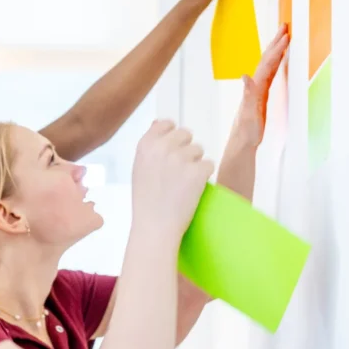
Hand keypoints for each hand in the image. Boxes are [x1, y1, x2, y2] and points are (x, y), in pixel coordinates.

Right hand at [132, 120, 214, 240]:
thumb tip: (160, 122)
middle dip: (186, 150)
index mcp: (145, 144)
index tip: (171, 154)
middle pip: (186, 134)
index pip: (167, 124)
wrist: (155, 227)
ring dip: (195, 164)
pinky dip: (204, 177)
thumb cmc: (147, 200)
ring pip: (199, 150)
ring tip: (182, 184)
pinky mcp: (197, 171)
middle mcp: (162, 147)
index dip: (173, 138)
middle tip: (178, 173)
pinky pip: (208, 164)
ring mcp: (180, 158)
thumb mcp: (140, 168)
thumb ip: (151, 145)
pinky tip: (191, 190)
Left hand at [233, 24, 290, 146]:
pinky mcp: (262, 96)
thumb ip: (247, 95)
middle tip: (284, 26)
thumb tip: (245, 76)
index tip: (286, 36)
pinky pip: (270, 74)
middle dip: (275, 43)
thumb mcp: (247, 114)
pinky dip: (276, 64)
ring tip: (283, 37)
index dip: (277, 50)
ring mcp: (258, 90)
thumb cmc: (246, 131)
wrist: (242, 143)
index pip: (267, 64)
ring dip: (276, 50)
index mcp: (255, 88)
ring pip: (269, 65)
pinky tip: (278, 61)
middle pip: (267, 60)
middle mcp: (255, 86)